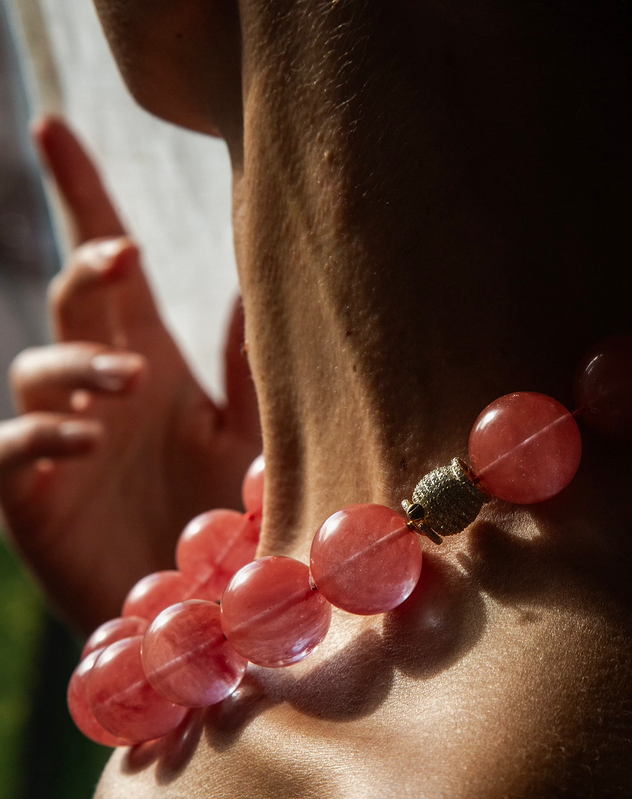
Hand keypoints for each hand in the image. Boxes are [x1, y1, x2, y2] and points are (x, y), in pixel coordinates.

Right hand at [0, 117, 260, 633]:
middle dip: (87, 270)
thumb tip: (263, 285)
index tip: (51, 126)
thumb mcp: (243, 432)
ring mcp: (60, 437)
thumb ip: (246, 368)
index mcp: (148, 356)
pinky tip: (84, 436)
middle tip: (125, 260)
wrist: (197, 600)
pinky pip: (12, 448)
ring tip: (129, 380)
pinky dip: (41, 434)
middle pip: (71, 300)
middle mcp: (99, 386)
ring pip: (37, 368)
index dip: (80, 196)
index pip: (106, 265)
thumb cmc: (221, 509)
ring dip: (77, 362)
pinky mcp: (33, 495)